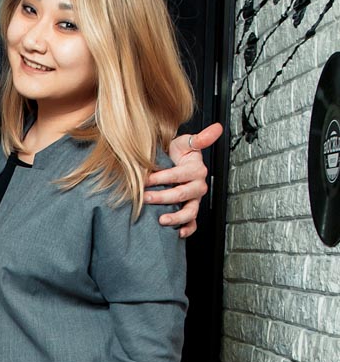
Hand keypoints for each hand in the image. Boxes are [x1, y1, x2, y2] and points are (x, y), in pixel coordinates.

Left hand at [143, 121, 222, 237]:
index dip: (162, 177)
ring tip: (161, 220)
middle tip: (145, 197)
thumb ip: (199, 137)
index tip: (146, 179)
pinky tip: (178, 233)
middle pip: (182, 194)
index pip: (179, 175)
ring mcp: (194, 200)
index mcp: (196, 170)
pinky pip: (193, 224)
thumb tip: (216, 128)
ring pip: (190, 212)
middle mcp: (197, 187)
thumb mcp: (185, 142)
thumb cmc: (178, 154)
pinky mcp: (191, 211)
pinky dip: (187, 230)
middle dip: (162, 197)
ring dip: (175, 217)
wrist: (175, 163)